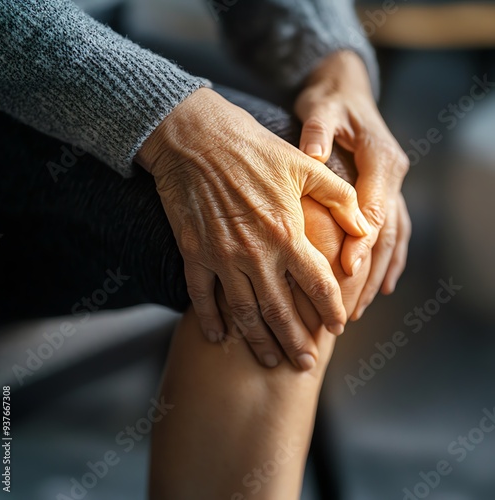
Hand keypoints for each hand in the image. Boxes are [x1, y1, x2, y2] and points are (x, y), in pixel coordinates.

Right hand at [136, 88, 369, 369]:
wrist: (195, 138)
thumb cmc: (253, 148)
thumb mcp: (305, 165)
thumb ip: (340, 198)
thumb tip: (364, 227)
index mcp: (287, 233)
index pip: (318, 284)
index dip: (331, 309)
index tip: (337, 326)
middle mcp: (256, 253)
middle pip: (281, 311)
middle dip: (296, 341)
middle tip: (305, 363)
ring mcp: (222, 257)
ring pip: (244, 312)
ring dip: (258, 341)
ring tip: (269, 362)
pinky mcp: (193, 253)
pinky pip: (201, 297)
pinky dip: (210, 321)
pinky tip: (220, 338)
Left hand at [294, 50, 410, 308]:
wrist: (347, 91)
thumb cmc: (331, 101)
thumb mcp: (323, 108)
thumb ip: (319, 131)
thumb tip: (314, 155)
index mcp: (381, 159)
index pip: (374, 208)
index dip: (362, 240)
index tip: (347, 269)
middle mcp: (393, 176)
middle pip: (385, 232)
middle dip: (368, 270)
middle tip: (350, 305)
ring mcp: (392, 187)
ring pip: (391, 238)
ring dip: (377, 273)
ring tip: (359, 306)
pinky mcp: (385, 194)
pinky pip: (394, 233)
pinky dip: (389, 260)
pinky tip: (382, 285)